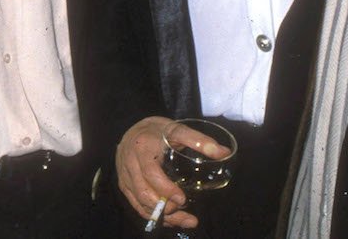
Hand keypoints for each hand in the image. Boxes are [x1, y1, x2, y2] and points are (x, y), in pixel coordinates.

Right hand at [116, 117, 197, 231]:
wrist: (132, 128)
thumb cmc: (157, 130)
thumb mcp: (177, 129)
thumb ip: (199, 140)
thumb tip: (224, 152)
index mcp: (143, 147)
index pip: (151, 173)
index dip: (166, 189)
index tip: (182, 199)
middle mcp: (130, 163)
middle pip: (144, 192)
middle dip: (165, 207)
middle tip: (186, 211)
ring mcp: (125, 175)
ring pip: (140, 202)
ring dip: (161, 216)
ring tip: (183, 219)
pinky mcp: (124, 184)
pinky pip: (135, 204)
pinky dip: (152, 215)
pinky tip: (169, 219)